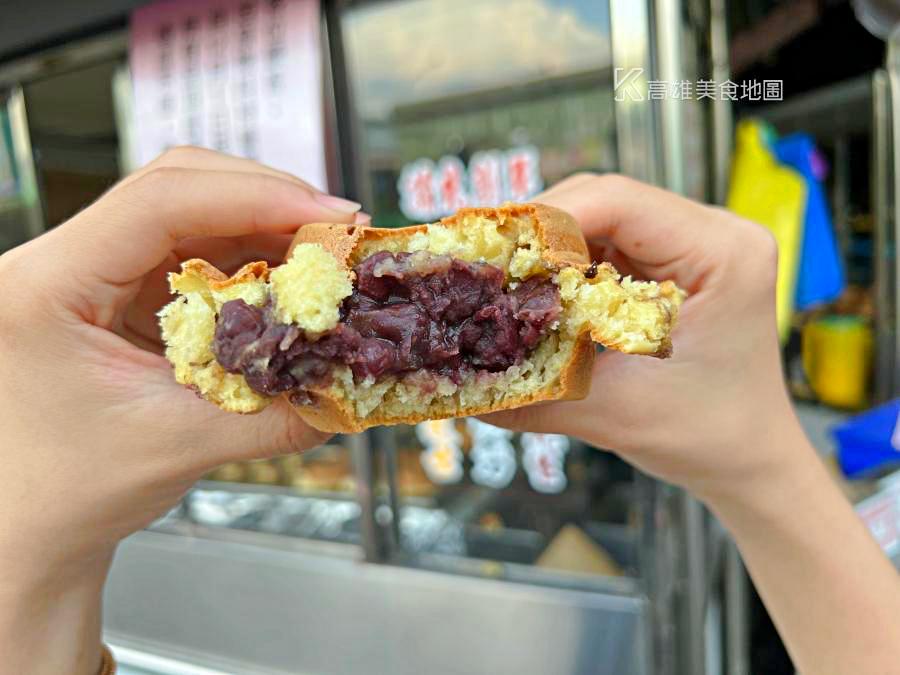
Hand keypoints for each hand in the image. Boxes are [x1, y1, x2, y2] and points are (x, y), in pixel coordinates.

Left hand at [0, 147, 360, 672]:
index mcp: (44, 287)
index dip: (253, 196)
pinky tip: (283, 280)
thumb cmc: (72, 492)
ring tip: (321, 257)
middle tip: (336, 231)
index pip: (156, 203)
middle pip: (174, 186)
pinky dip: (245, 258)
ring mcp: (85, 270)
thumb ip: (277, 412)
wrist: (33, 524)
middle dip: (266, 199)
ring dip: (262, 227)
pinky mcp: (113, 288)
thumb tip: (349, 381)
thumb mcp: (181, 444)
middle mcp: (57, 262)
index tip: (325, 215)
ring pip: (188, 210)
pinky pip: (189, 249)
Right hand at [485, 173, 811, 504]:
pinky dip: (563, 269)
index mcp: (723, 252)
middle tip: (486, 269)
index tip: (496, 253)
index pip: (621, 202)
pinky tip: (534, 295)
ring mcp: (690, 246)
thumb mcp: (621, 415)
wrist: (749, 461)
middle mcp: (712, 234)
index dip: (549, 219)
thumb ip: (539, 395)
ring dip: (546, 250)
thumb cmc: (712, 439)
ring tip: (502, 282)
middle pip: (603, 202)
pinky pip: (604, 248)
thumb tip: (463, 384)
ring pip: (597, 220)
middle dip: (538, 235)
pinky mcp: (669, 265)